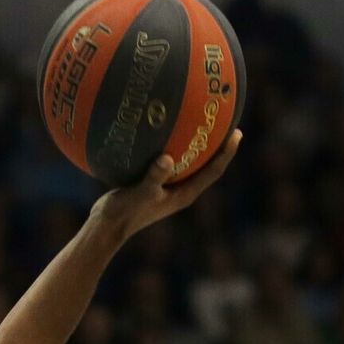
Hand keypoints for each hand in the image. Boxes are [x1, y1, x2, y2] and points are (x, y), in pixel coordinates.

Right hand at [91, 129, 241, 239]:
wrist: (106, 227)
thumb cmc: (125, 213)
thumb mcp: (139, 194)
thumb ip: (153, 177)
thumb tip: (166, 158)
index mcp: (184, 194)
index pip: (213, 171)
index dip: (227, 153)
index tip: (237, 133)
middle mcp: (180, 190)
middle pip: (206, 164)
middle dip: (217, 144)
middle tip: (226, 119)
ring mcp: (167, 187)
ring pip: (188, 161)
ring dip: (196, 142)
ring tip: (199, 117)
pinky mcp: (154, 182)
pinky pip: (169, 159)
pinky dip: (171, 144)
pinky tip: (163, 126)